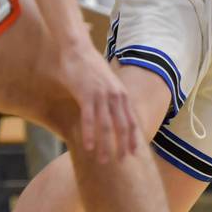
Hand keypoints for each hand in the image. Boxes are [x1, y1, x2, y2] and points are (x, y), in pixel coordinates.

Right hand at [56, 46, 139, 160]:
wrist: (77, 49)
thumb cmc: (90, 66)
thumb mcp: (107, 82)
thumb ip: (112, 96)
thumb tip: (114, 111)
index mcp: (121, 94)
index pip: (131, 120)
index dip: (133, 138)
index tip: (134, 153)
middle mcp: (115, 96)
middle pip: (122, 127)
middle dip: (122, 146)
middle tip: (121, 162)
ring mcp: (102, 95)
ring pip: (106, 126)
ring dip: (105, 145)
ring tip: (103, 161)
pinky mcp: (87, 94)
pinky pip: (89, 119)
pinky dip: (89, 134)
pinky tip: (87, 147)